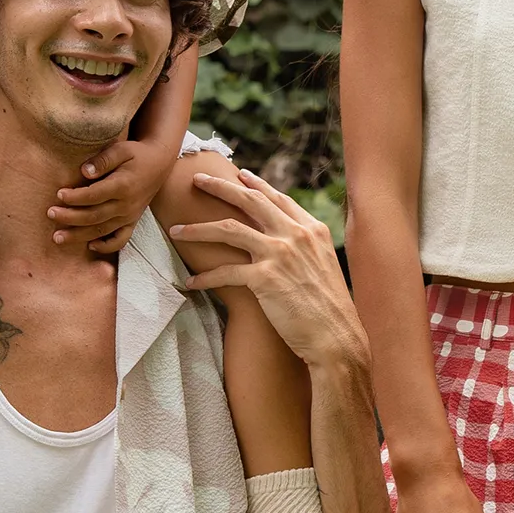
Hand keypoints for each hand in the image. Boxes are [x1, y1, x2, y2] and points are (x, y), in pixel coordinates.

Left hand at [49, 136, 168, 252]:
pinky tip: (90, 246)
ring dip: (78, 235)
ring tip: (57, 238)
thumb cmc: (136, 154)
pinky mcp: (132, 222)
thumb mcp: (121, 149)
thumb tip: (84, 172)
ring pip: (101, 230)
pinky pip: (120, 239)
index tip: (59, 194)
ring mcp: (130, 216)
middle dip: (70, 217)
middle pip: (94, 215)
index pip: (94, 195)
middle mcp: (126, 205)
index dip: (75, 196)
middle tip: (50, 214)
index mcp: (123, 185)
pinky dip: (106, 246)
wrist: (159, 164)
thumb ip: (103, 160)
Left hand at [170, 168, 366, 370]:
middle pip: (250, 201)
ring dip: (198, 229)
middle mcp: (296, 235)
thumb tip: (286, 242)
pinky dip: (205, 277)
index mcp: (313, 230)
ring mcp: (280, 254)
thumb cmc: (330, 309)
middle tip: (199, 179)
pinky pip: (225, 272)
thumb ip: (306, 248)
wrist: (336, 337)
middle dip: (220, 187)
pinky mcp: (264, 278)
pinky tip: (191, 282)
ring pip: (229, 229)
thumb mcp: (325, 265)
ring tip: (176, 230)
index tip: (238, 175)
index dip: (256, 185)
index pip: (278, 199)